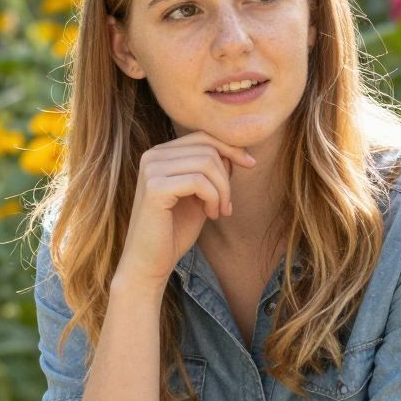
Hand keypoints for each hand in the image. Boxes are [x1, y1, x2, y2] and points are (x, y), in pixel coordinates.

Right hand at [114, 133, 256, 288]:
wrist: (149, 263)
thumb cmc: (174, 232)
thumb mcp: (200, 196)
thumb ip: (213, 172)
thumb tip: (234, 151)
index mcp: (159, 154)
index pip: (202, 136)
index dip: (230, 147)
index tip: (251, 164)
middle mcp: (151, 156)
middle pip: (207, 148)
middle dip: (227, 177)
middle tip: (227, 206)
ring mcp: (151, 170)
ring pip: (207, 163)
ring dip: (222, 190)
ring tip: (219, 212)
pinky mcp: (155, 188)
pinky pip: (199, 181)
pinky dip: (213, 198)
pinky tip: (211, 215)